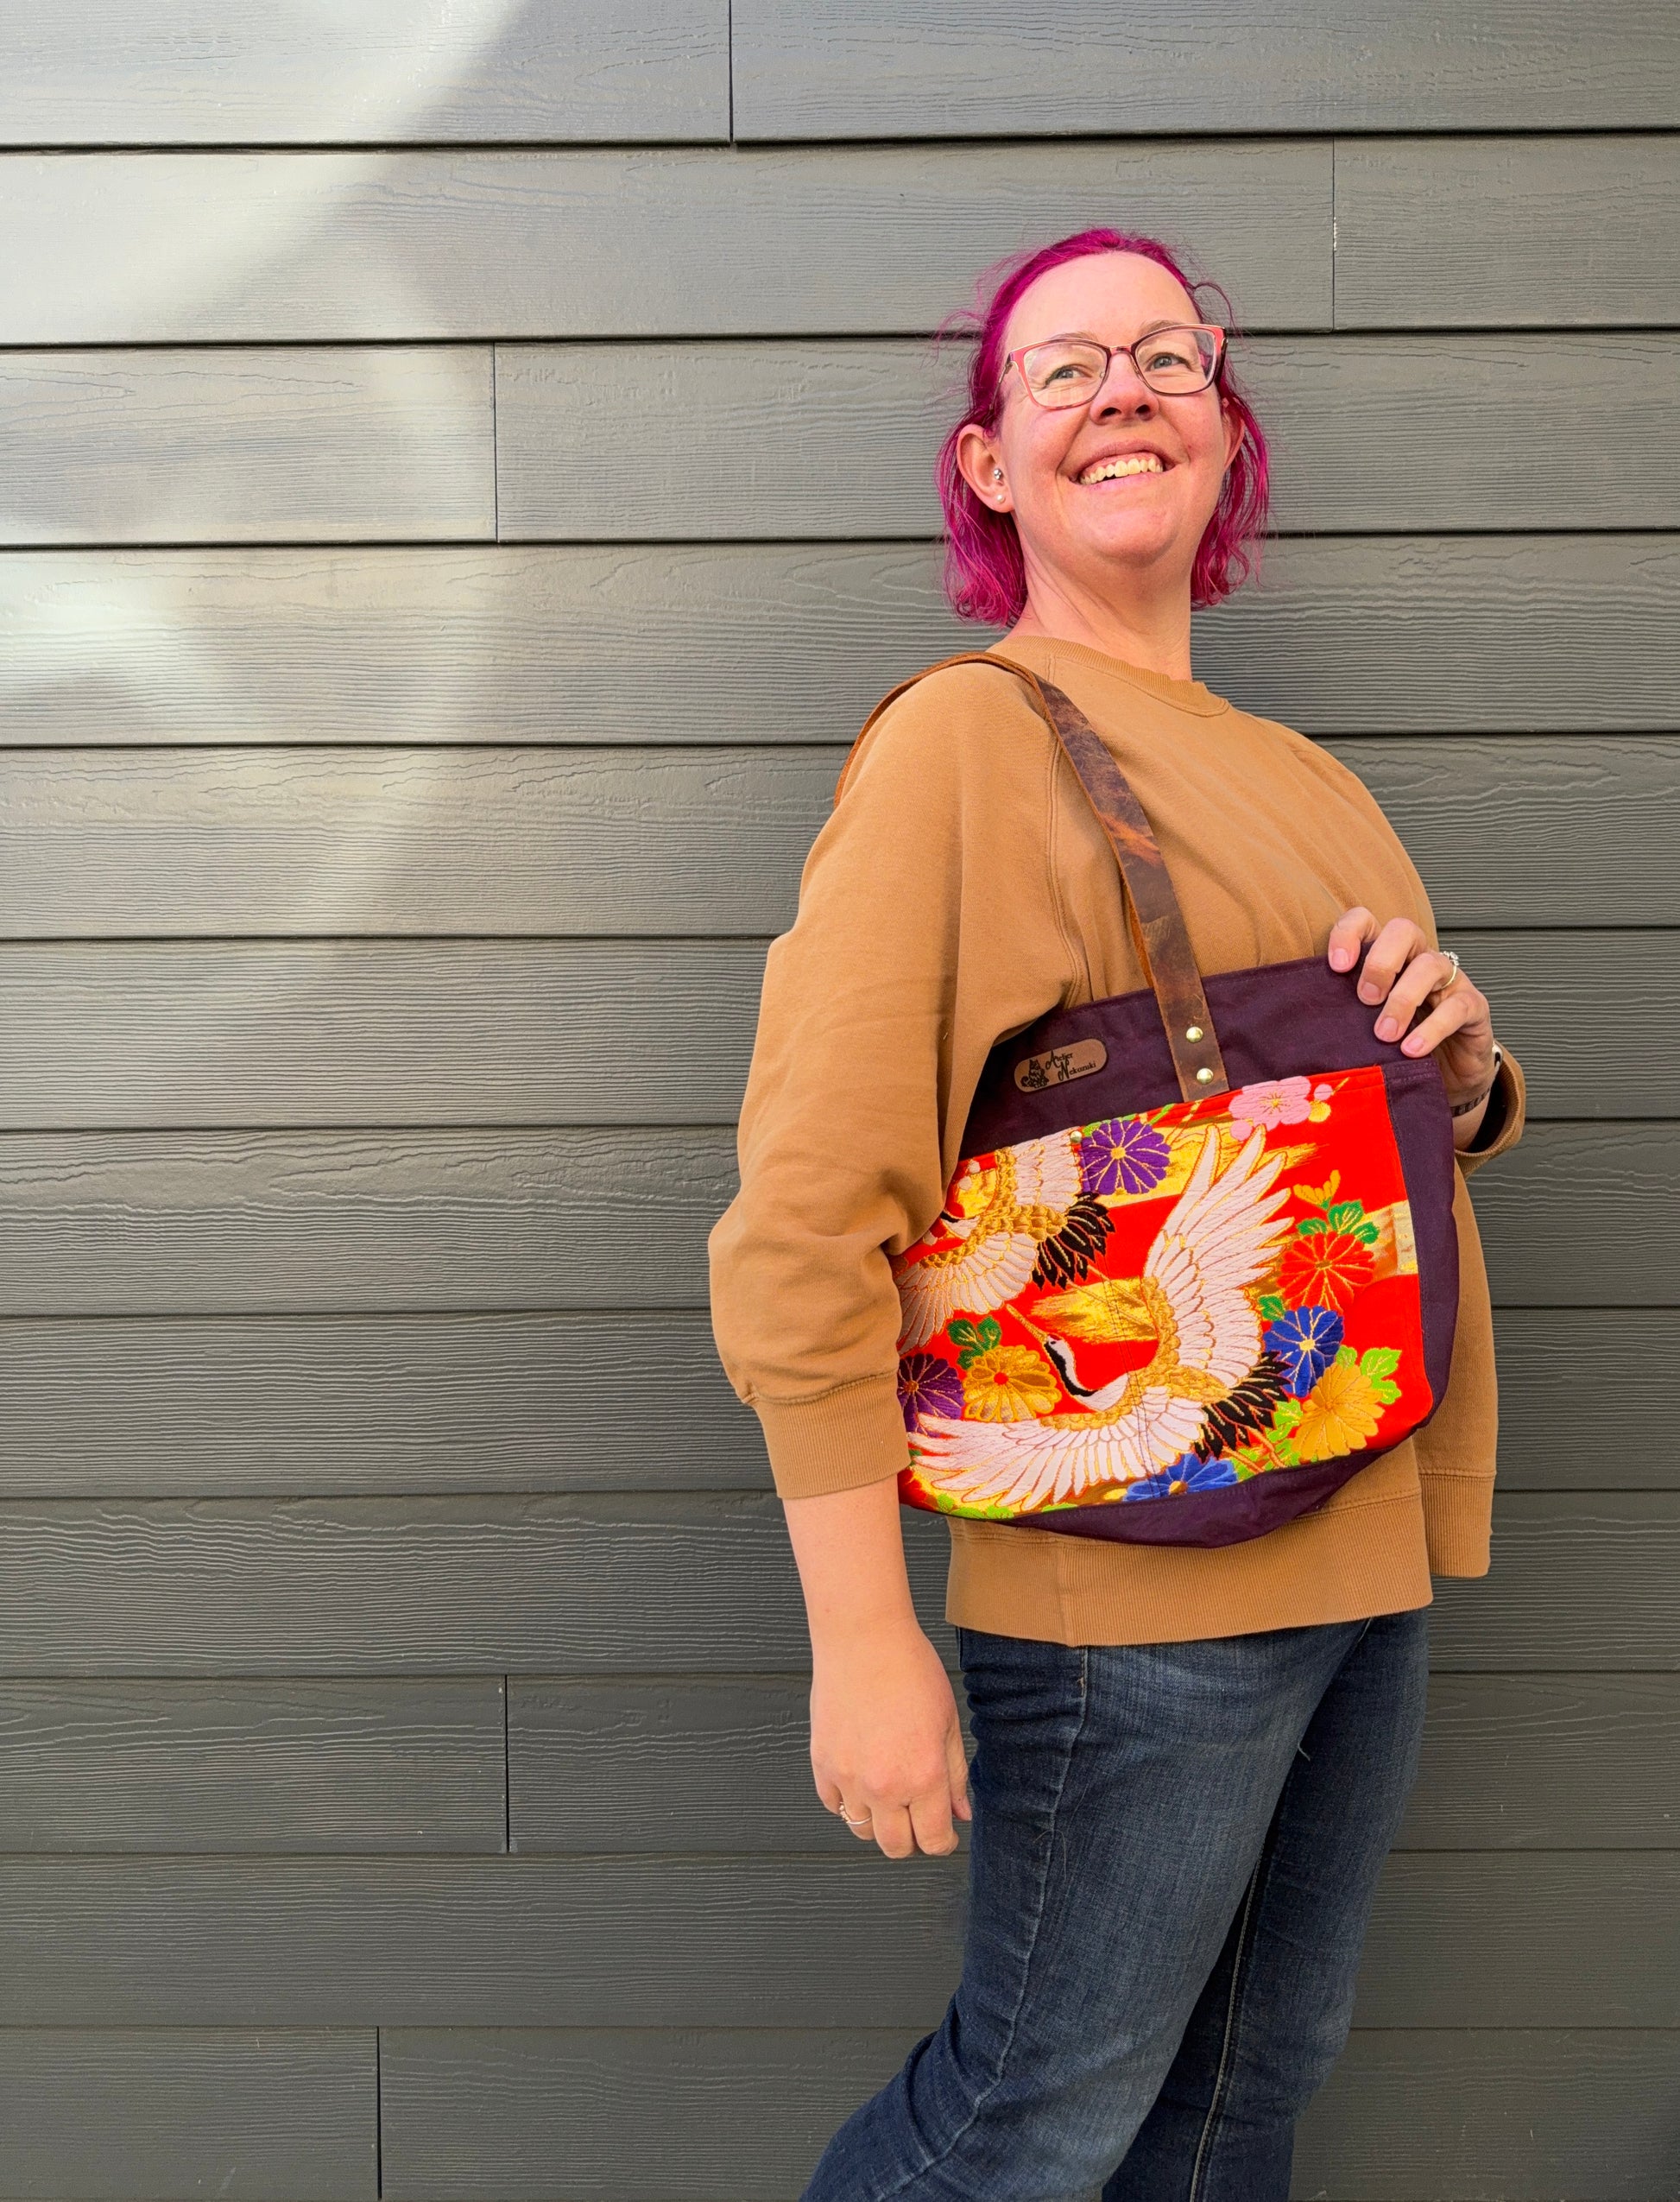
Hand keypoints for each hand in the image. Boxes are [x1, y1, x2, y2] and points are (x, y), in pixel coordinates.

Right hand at [810, 1617, 971, 1859]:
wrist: (864, 1640)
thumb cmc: (910, 1671)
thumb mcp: (948, 1722)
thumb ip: (956, 1774)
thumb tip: (960, 1813)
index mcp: (924, 1777)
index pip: (934, 1840)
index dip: (943, 1840)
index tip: (943, 1831)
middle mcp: (885, 1786)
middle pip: (895, 1847)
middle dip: (911, 1839)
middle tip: (917, 1816)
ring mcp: (849, 1778)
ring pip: (862, 1831)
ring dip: (878, 1821)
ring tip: (888, 1793)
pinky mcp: (822, 1764)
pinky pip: (834, 1805)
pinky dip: (848, 1801)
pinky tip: (861, 1777)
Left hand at [1327, 909, 1496, 1117]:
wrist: (1446, 1077)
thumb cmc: (1396, 1044)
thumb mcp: (1361, 1025)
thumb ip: (1337, 1013)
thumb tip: (1293, 1020)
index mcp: (1387, 956)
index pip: (1367, 921)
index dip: (1349, 933)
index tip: (1336, 966)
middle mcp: (1418, 958)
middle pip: (1403, 930)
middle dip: (1380, 962)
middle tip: (1364, 1000)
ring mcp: (1449, 980)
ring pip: (1430, 965)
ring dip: (1402, 999)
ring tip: (1384, 1034)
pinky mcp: (1472, 1008)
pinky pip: (1456, 1007)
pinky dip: (1431, 1028)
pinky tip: (1411, 1049)